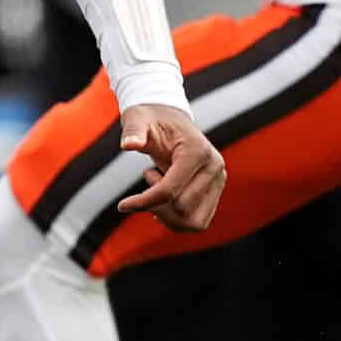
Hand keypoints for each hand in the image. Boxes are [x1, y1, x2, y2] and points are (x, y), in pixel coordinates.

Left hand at [115, 103, 226, 231]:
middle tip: (148, 176)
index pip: (170, 191)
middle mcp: (214, 167)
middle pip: (182, 209)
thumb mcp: (138, 120)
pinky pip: (198, 221)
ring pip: (194, 222)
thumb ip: (133, 131)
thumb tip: (128, 145)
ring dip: (168, 216)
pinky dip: (177, 219)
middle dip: (156, 204)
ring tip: (156, 190)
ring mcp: (218, 180)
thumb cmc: (150, 119)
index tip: (122, 206)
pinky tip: (162, 202)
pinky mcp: (216, 191)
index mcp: (197, 151)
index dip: (143, 202)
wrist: (169, 118)